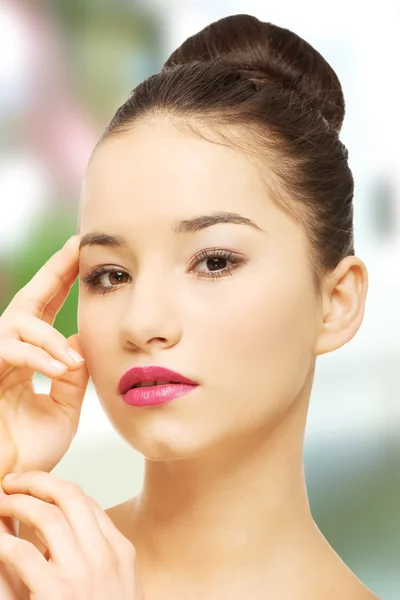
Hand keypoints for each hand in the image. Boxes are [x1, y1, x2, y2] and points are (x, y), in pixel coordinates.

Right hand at [0, 235, 89, 476]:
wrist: (7, 489)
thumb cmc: (29, 456)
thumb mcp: (62, 412)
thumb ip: (71, 377)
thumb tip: (79, 344)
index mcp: (27, 361)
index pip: (45, 314)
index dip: (61, 283)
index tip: (83, 256)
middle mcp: (7, 355)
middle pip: (26, 302)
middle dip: (53, 273)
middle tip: (77, 247)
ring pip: (14, 323)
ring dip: (47, 336)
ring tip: (70, 359)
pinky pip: (7, 351)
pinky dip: (36, 357)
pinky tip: (60, 368)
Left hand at [0, 471, 144, 598]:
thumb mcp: (119, 587)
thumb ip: (99, 558)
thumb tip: (66, 537)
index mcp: (120, 551)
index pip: (88, 503)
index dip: (58, 488)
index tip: (38, 488)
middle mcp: (103, 554)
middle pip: (69, 496)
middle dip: (37, 481)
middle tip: (14, 482)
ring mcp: (81, 572)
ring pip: (45, 514)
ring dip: (16, 503)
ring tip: (1, 502)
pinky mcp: (55, 593)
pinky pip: (21, 552)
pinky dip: (2, 540)